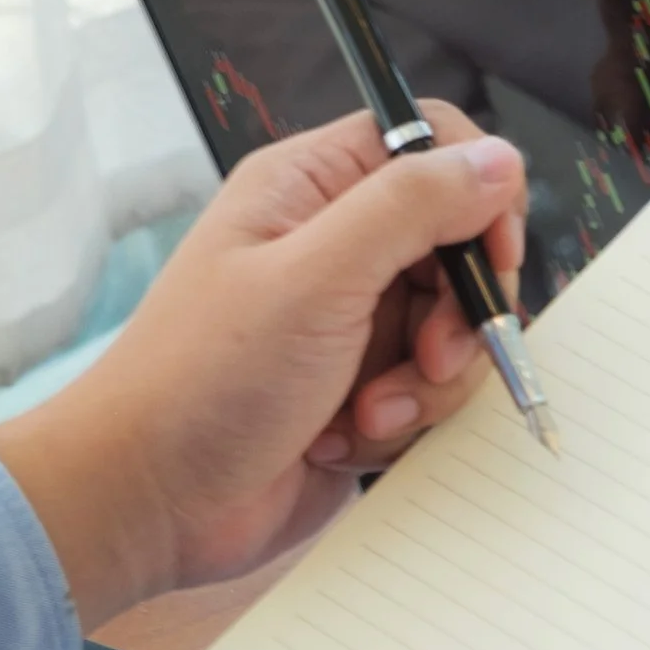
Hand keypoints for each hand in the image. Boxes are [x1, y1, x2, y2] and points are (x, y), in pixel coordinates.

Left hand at [0, 105, 527, 629]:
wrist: (151, 504)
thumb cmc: (204, 383)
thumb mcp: (316, 279)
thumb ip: (411, 208)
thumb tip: (499, 160)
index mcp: (312, 189)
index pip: (432, 145)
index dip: (480, 193)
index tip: (493, 256)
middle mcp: (338, 244)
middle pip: (462, 245)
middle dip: (460, 313)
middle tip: (426, 356)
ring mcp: (354, 318)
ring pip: (458, 327)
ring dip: (428, 382)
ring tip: (368, 413)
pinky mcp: (367, 383)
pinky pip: (434, 388)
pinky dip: (407, 420)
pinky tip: (346, 438)